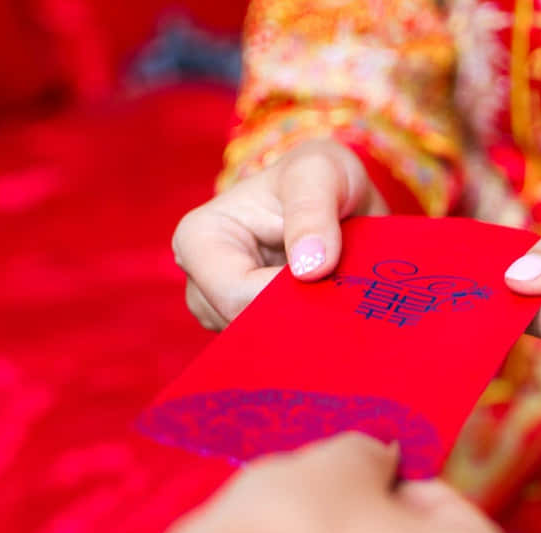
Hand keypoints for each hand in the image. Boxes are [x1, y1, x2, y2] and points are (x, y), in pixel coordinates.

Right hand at [172, 139, 387, 329]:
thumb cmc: (320, 177)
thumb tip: (309, 267)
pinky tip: (328, 316)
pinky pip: (277, 352)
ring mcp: (222, 311)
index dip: (285, 299)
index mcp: (200, 238)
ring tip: (335, 297)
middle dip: (296, 318)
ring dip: (304, 330)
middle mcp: (201, 282)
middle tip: (341, 297)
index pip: (235, 294)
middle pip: (245, 328)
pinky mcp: (250, 332)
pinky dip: (306, 339)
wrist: (338, 200)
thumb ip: (314, 210)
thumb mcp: (322, 173)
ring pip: (263, 346)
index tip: (329, 284)